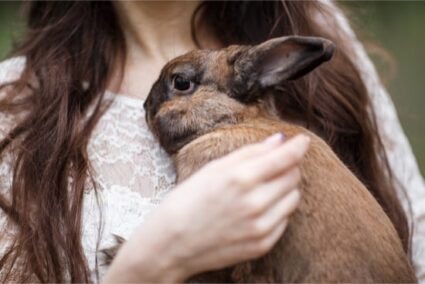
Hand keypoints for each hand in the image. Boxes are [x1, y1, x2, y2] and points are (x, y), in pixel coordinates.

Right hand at [103, 133, 309, 282]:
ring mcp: (260, 227)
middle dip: (287, 167)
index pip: (285, 158)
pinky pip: (284, 220)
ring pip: (293, 198)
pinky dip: (277, 210)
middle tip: (271, 167)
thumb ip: (250, 153)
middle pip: (293, 176)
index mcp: (241, 179)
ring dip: (284, 189)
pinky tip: (255, 210)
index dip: (298, 146)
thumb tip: (279, 140)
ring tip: (260, 189)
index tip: (303, 141)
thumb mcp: (213, 169)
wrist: (172, 243)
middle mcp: (255, 203)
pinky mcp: (262, 244)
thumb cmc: (188, 200)